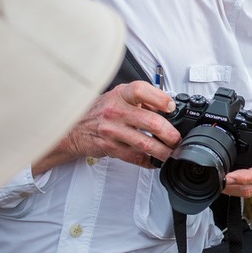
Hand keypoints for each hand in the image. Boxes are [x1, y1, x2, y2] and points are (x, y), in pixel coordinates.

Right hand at [32, 80, 179, 173]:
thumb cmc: (100, 111)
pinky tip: (155, 161)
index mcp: (121, 95)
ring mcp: (112, 131)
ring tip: (172, 152)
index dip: (160, 99)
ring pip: (145, 143)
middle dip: (170, 133)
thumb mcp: (119, 97)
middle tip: (178, 138)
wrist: (73, 128)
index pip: (142, 91)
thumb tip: (167, 109)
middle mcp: (116, 111)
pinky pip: (134, 157)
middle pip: (150, 121)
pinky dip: (148, 161)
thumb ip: (142, 101)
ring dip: (163, 151)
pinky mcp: (110, 148)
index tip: (171, 107)